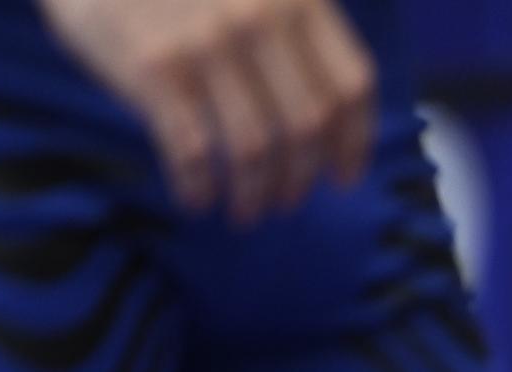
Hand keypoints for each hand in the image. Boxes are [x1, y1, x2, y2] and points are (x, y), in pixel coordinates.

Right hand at [36, 0, 371, 223]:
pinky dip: (199, 187)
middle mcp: (261, 21)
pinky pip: (192, 151)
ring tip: (246, 211)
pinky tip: (196, 199)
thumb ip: (294, 32)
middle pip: (307, 127)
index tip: (343, 177)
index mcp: (298, 0)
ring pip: (254, 148)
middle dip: (300, 178)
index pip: (350, 88)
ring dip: (254, 194)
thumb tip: (324, 122)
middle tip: (287, 201)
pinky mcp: (156, 68)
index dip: (354, 144)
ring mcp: (209, 45)